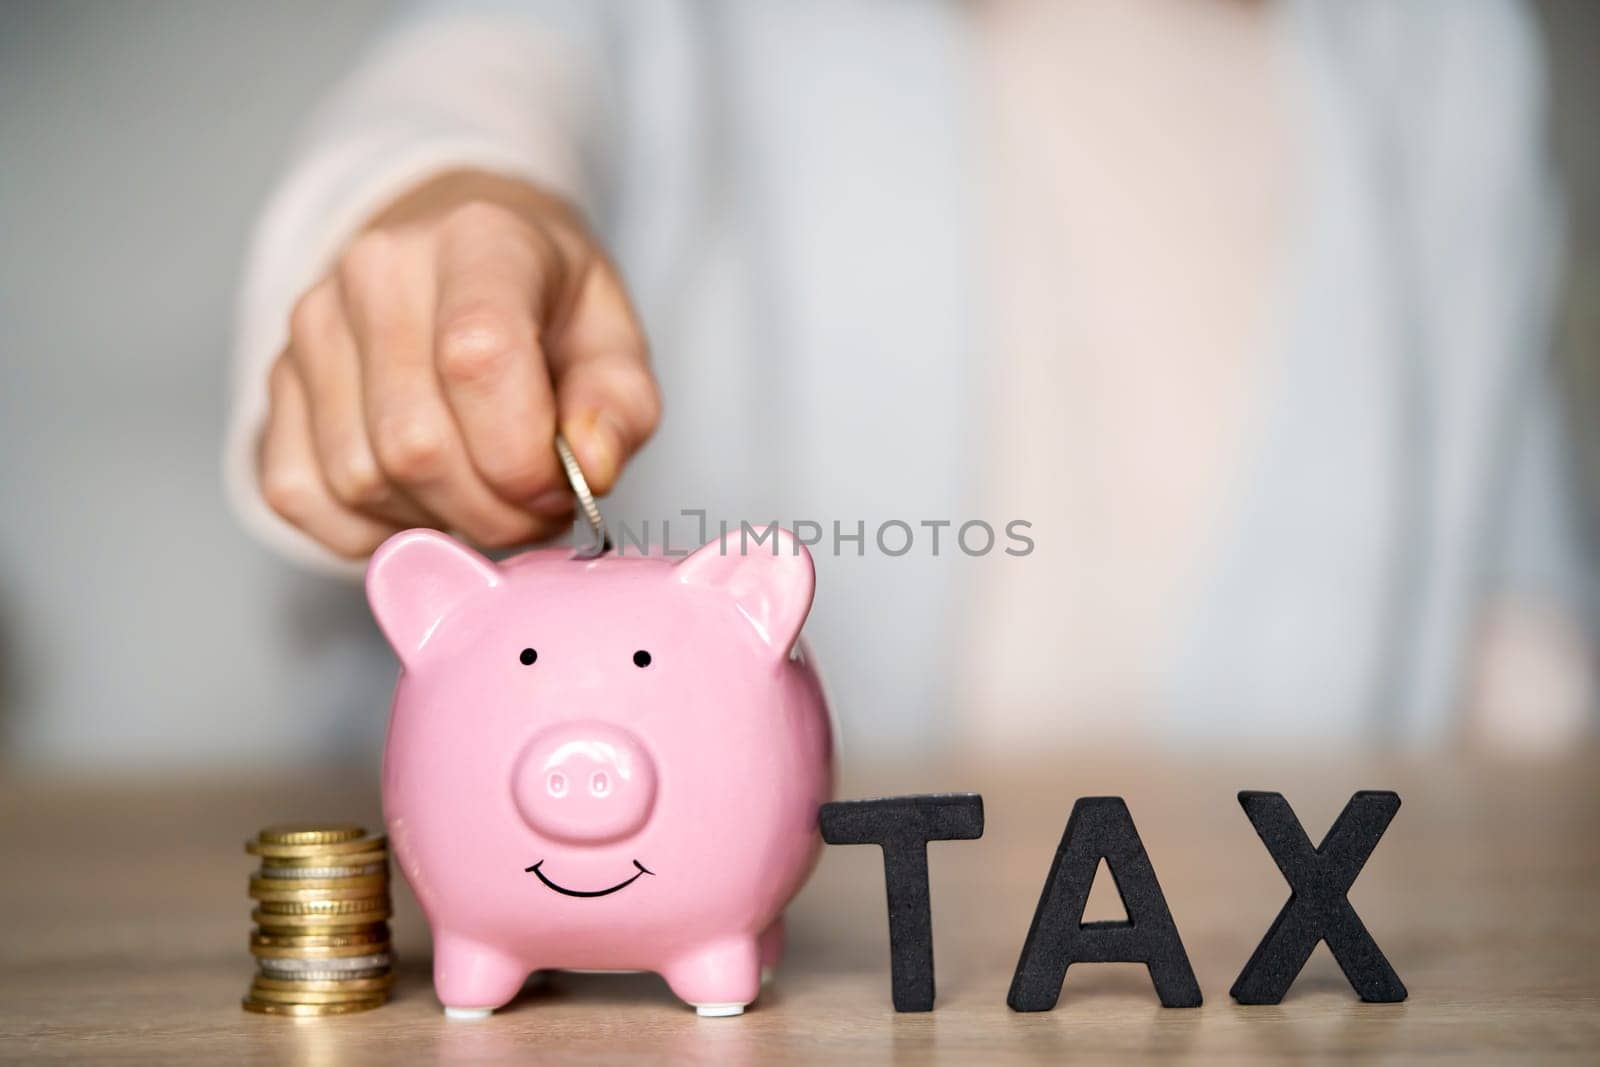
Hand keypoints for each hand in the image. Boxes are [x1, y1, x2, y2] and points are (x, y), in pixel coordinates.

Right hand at [258, 171, 659, 557]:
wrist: (457, 256)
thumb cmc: (544, 304)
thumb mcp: (613, 336)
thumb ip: (620, 407)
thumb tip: (591, 467)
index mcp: (477, 240)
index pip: (478, 358)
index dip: (522, 457)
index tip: (558, 487)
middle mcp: (376, 271)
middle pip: (414, 443)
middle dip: (489, 510)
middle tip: (531, 507)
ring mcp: (311, 326)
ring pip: (359, 480)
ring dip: (434, 520)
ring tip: (481, 492)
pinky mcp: (273, 383)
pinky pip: (300, 495)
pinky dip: (369, 528)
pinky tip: (419, 497)